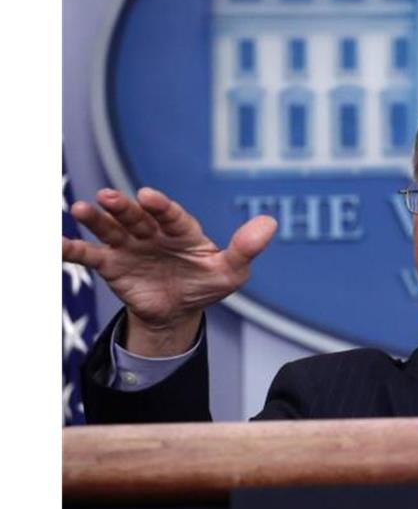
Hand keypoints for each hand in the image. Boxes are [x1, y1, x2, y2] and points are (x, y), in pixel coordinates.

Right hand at [63, 187, 276, 355]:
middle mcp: (153, 232)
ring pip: (111, 229)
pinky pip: (90, 256)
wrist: (179, 311)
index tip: (150, 197)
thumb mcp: (231, 271)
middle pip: (137, 217)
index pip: (172, 216)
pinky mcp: (112, 265)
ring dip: (96, 219)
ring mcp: (130, 246)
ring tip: (81, 209)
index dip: (161, 207)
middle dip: (123, 207)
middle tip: (109, 197)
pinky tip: (57, 244)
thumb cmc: (207, 283)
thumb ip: (245, 249)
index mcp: (183, 230)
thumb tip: (270, 224)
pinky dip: (73, 250)